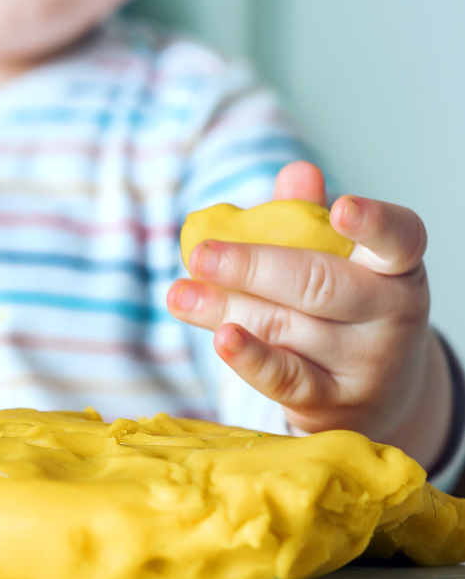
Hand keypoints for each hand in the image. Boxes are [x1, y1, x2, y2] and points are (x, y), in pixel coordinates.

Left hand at [167, 162, 452, 469]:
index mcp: (397, 268)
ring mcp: (365, 365)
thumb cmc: (347, 313)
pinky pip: (285, 378)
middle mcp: (391, 316)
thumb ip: (311, 222)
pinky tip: (219, 338)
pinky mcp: (333, 405)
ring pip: (286, 328)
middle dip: (253, 267)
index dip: (373, 224)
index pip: (399, 239)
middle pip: (319, 285)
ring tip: (180, 294)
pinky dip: (250, 358)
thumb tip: (296, 174)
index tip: (341, 208)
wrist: (376, 397)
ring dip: (225, 308)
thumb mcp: (340, 265)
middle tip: (202, 255)